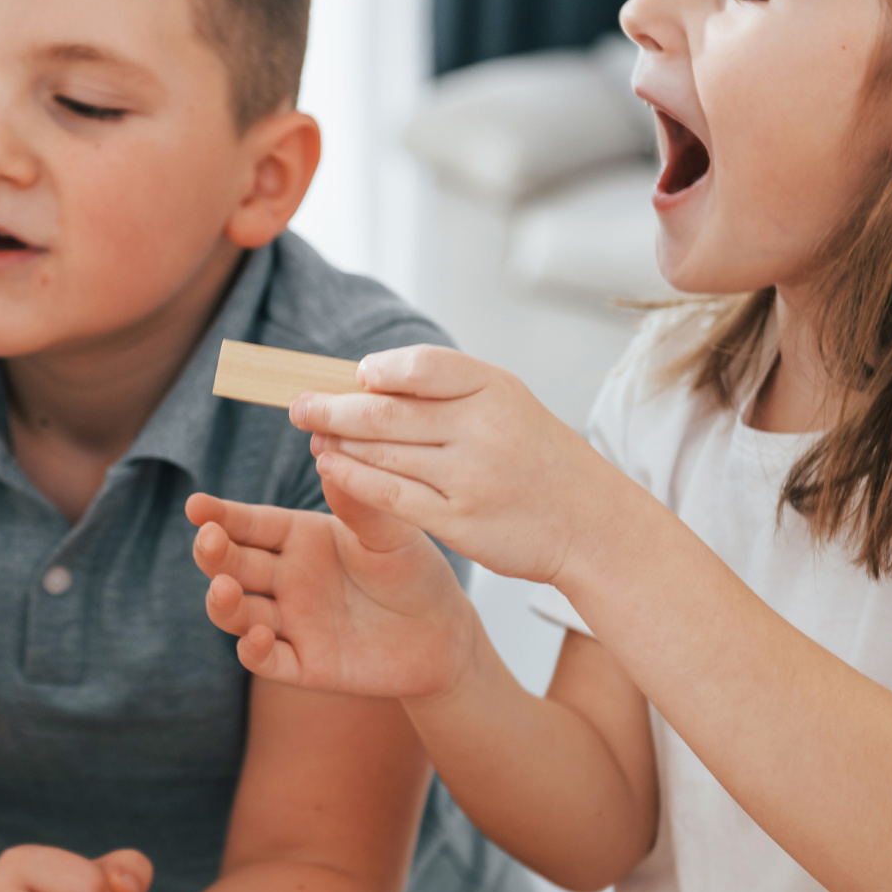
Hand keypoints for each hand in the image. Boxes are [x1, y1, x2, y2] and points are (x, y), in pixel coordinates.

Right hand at [187, 484, 476, 697]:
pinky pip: (267, 659)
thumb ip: (359, 505)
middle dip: (213, 553)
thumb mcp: (392, 534)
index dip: (220, 515)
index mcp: (300, 538)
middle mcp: (286, 578)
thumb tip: (328, 456)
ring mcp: (291, 622)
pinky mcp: (304, 663)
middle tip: (208, 540)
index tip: (196, 505)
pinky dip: (254, 650)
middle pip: (233, 565)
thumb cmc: (415, 572)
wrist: (444, 635)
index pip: (249, 524)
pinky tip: (255, 637)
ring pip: (238, 612)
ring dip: (224, 602)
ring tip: (225, 590)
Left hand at [291, 345, 615, 585]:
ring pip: (382, 453)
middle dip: (333, 407)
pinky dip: (353, 479)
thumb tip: (369, 379)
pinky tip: (332, 468)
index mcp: (496, 389)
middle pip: (387, 411)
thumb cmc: (540, 460)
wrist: (592, 524)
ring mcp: (470, 476)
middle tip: (299, 405)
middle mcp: (483, 429)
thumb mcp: (510, 405)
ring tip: (313, 435)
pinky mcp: (458, 521)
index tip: (355, 375)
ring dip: (338, 442)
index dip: (381, 370)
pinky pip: (390, 495)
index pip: (423, 366)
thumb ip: (450, 390)